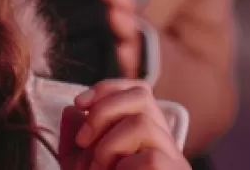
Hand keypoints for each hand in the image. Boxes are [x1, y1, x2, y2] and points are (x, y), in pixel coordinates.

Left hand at [61, 80, 187, 169]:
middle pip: (143, 95)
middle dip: (104, 110)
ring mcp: (175, 162)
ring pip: (144, 123)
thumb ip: (75, 135)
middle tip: (83, 141)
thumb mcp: (78, 165)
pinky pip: (152, 158)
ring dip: (109, 143)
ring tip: (98, 169)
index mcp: (145, 133)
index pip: (137, 89)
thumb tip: (73, 109)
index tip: (79, 102)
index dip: (107, 88)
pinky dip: (125, 166)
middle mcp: (165, 142)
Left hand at [96, 0, 141, 77]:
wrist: (96, 54)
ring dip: (121, 18)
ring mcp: (124, 35)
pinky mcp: (123, 59)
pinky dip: (124, 54)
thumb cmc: (81, 10)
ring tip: (112, 14)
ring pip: (128, 24)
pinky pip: (128, 57)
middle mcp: (121, 9)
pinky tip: (119, 51)